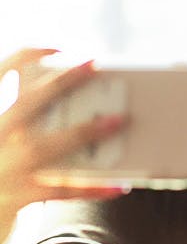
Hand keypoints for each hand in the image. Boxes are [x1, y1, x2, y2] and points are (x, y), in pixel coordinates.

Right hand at [0, 50, 128, 243]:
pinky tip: (118, 185)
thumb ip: (25, 122)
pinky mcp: (19, 195)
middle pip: (28, 103)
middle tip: (94, 65)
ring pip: (48, 145)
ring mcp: (5, 167)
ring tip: (118, 121)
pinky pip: (63, 190)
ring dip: (85, 132)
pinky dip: (92, 187)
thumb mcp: (5, 137)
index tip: (57, 48)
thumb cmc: (3, 168)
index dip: (25, 56)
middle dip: (62, 81)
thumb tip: (81, 112)